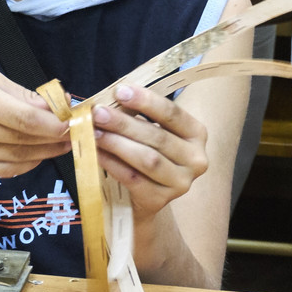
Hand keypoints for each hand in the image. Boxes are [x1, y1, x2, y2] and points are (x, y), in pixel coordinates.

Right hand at [0, 59, 71, 178]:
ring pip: (15, 157)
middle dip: (55, 138)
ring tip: (64, 145)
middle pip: (22, 138)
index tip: (73, 121)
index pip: (24, 118)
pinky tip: (38, 155)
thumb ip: (17, 92)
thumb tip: (52, 106)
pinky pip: (1, 170)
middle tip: (76, 133)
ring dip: (45, 152)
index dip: (54, 124)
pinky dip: (24, 164)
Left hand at [91, 84, 208, 216]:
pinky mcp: (160, 200)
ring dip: (117, 143)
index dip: (146, 101)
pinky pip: (133, 179)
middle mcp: (196, 159)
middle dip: (124, 123)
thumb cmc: (147, 153)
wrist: (145, 197)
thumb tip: (111, 99)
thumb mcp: (151, 130)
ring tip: (95, 132)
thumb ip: (138, 114)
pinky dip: (112, 164)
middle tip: (99, 113)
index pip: (173, 113)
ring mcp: (181, 183)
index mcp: (196, 134)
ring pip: (147, 159)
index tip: (120, 91)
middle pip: (158, 136)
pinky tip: (97, 153)